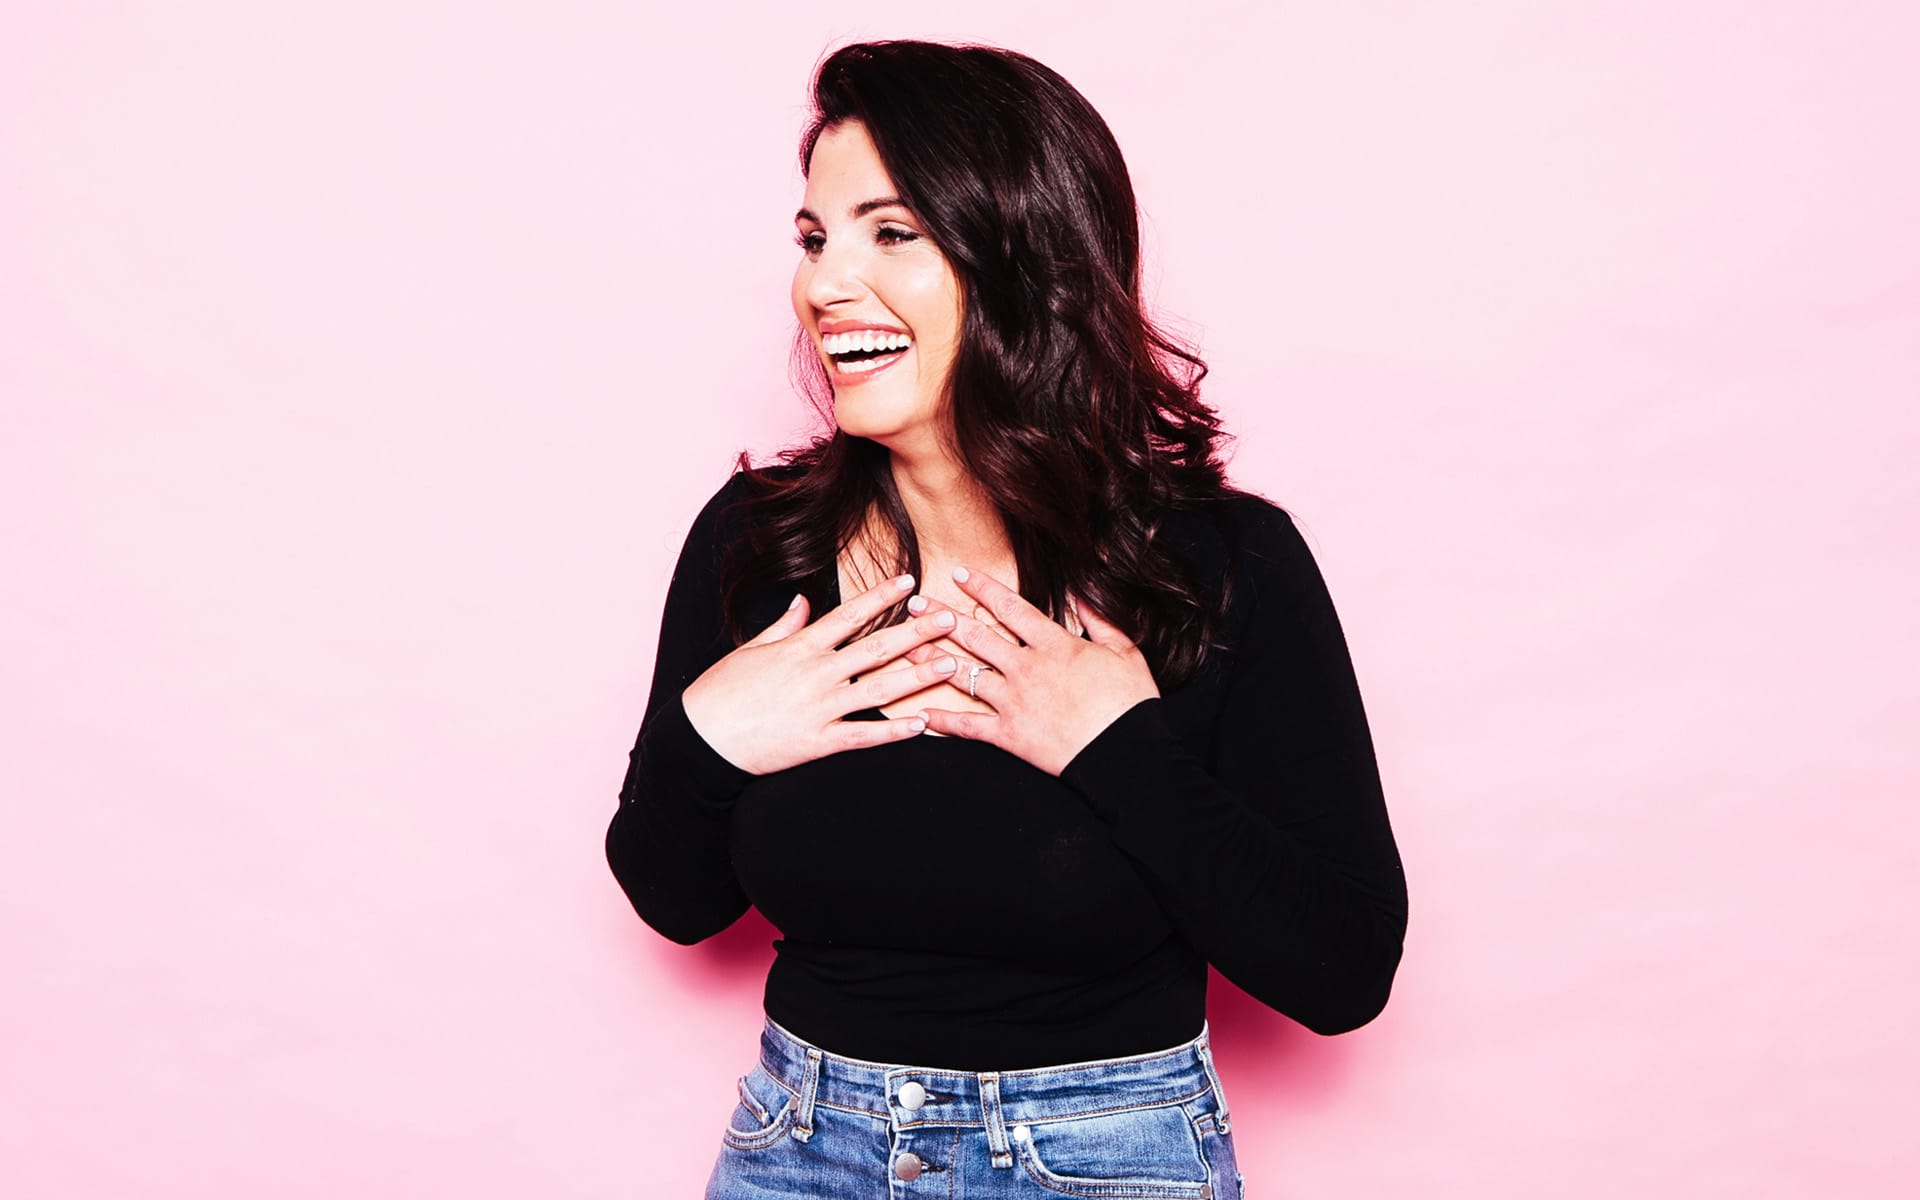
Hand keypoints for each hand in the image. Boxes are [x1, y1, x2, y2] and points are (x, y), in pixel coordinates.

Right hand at [680, 573, 959, 773]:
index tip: (909, 581)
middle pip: (876, 648)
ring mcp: (819, 708)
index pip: (849, 615)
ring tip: (950, 665)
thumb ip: (784, 625)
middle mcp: (816, 674)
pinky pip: (864, 736)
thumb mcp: (751, 649)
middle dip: (917, 631)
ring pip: (879, 690)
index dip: (881, 597)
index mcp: (800, 647)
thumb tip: (804, 600)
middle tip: (951, 619)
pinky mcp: (818, 742)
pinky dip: (894, 732)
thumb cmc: (721, 692)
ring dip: (918, 677)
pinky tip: (922, 724)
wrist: (701, 740)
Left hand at [914, 566, 1160, 774]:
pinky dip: (941, 720)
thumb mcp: (1126, 653)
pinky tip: (919, 712)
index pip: (1011, 608)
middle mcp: (1027, 668)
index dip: (983, 589)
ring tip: (906, 645)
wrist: (1127, 753)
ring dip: (932, 658)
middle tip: (916, 605)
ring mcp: (1014, 701)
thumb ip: (1101, 621)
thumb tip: (1083, 594)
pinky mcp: (1009, 734)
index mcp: (1056, 645)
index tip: (960, 574)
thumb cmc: (1131, 704)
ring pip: (963, 674)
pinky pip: (968, 725)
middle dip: (942, 617)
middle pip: (976, 636)